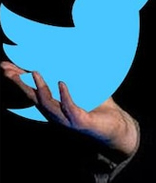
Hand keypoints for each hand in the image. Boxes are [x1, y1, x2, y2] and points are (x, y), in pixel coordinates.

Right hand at [1, 61, 139, 158]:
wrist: (116, 126)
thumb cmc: (99, 107)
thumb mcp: (85, 88)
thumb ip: (76, 76)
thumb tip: (71, 55)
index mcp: (53, 105)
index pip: (31, 91)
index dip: (18, 80)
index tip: (5, 67)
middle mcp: (55, 113)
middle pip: (32, 97)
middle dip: (19, 83)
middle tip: (7, 70)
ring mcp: (65, 119)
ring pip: (47, 103)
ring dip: (39, 87)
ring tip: (35, 72)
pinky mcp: (79, 121)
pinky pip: (69, 107)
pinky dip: (65, 95)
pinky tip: (61, 83)